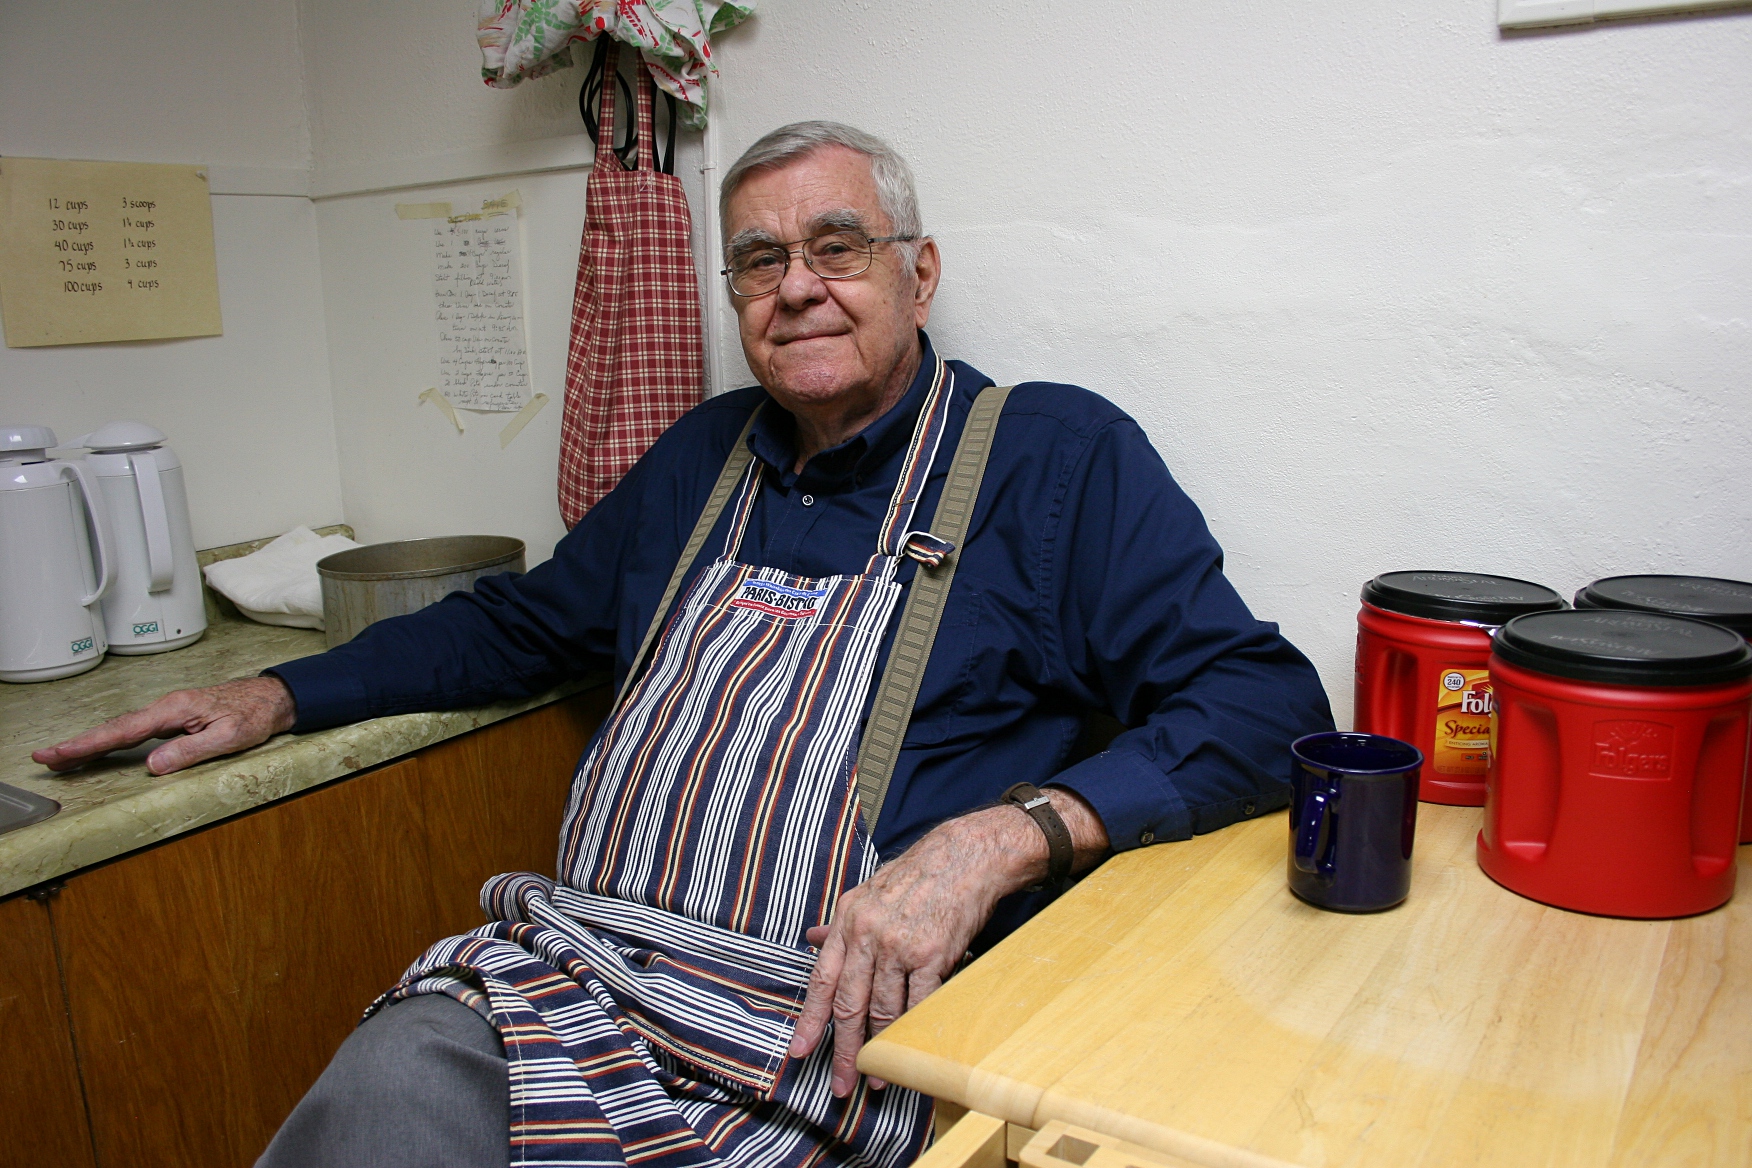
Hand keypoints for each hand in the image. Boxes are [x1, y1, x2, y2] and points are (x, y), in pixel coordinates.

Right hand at [32, 676, 297, 776]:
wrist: (271, 699)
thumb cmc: (254, 715)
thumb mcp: (228, 737)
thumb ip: (191, 750)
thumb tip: (154, 765)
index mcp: (175, 709)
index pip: (124, 731)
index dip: (90, 743)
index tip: (62, 752)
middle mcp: (166, 708)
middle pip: (114, 728)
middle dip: (78, 743)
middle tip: (45, 757)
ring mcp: (168, 712)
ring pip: (121, 728)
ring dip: (90, 742)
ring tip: (61, 757)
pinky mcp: (172, 719)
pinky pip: (135, 730)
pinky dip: (112, 740)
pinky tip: (100, 749)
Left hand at [791, 788, 1108, 1096]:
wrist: (965, 857)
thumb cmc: (917, 875)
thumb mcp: (868, 890)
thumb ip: (841, 922)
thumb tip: (813, 938)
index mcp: (848, 920)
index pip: (822, 980)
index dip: (809, 1020)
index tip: (799, 1051)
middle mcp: (869, 935)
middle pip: (850, 1005)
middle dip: (844, 1050)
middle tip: (841, 1083)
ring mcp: (900, 946)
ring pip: (883, 1010)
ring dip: (880, 1048)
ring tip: (879, 1075)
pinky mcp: (933, 955)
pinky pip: (918, 1004)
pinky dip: (912, 1030)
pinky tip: (908, 1049)